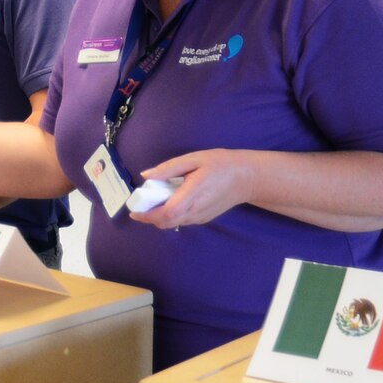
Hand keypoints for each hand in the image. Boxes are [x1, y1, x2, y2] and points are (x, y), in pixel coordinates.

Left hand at [134, 149, 252, 229]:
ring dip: (159, 216)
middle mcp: (196, 210)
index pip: (167, 213)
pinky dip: (171, 215)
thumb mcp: (194, 159)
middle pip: (166, 222)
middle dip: (149, 217)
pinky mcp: (204, 219)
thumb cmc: (221, 164)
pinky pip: (182, 221)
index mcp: (193, 194)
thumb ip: (169, 168)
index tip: (134, 211)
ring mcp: (201, 217)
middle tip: (142, 204)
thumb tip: (146, 175)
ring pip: (173, 224)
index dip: (148, 215)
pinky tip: (172, 200)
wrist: (247, 178)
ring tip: (156, 199)